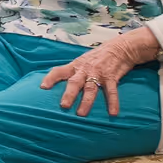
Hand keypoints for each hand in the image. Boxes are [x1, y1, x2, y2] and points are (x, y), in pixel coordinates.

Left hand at [40, 29, 159, 116]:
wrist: (120, 48)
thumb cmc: (97, 57)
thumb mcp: (81, 61)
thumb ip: (71, 72)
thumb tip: (55, 85)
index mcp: (75, 66)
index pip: (59, 71)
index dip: (51, 78)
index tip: (43, 87)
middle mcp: (85, 70)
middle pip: (74, 82)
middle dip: (68, 94)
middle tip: (63, 106)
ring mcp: (98, 74)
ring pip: (91, 89)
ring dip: (86, 102)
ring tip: (81, 114)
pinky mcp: (111, 77)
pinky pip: (112, 91)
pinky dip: (113, 102)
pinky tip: (113, 113)